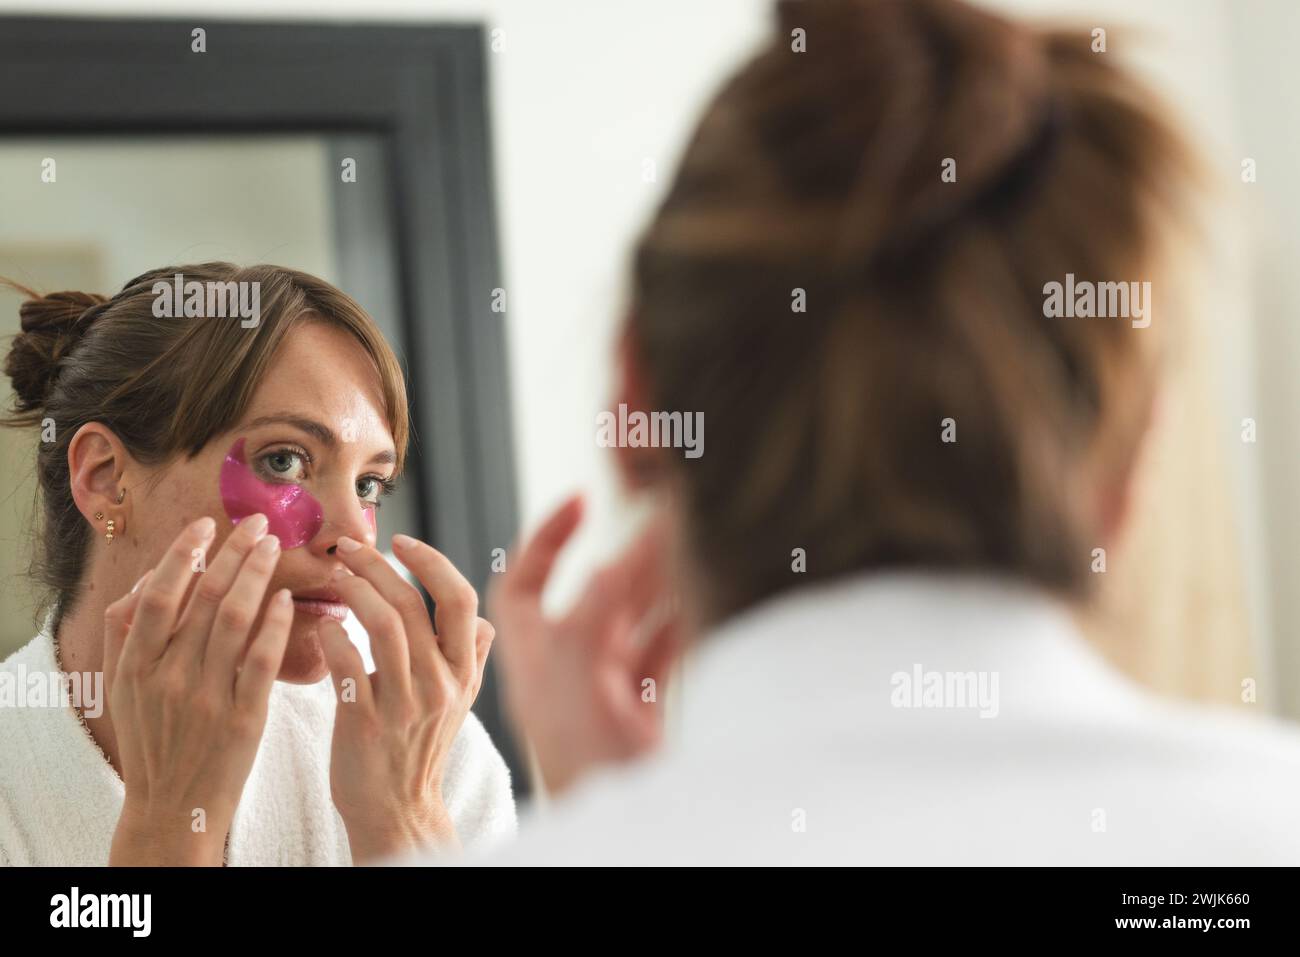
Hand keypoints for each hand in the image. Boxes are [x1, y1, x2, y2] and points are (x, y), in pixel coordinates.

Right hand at [104, 514, 292, 865]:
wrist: (171, 810)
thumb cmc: (153, 741)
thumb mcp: (122, 689)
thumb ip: (127, 633)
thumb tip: (149, 577)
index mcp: (136, 666)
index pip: (159, 594)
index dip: (183, 553)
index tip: (207, 524)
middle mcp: (168, 677)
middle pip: (203, 597)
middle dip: (233, 552)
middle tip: (257, 522)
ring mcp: (206, 697)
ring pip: (234, 619)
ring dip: (257, 575)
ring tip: (274, 546)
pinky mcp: (243, 719)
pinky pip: (262, 660)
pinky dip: (276, 624)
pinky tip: (288, 599)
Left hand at [315, 534, 493, 863]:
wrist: (396, 810)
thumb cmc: (420, 749)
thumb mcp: (461, 703)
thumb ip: (472, 658)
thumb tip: (486, 620)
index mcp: (464, 671)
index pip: (461, 598)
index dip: (431, 561)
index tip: (401, 540)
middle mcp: (440, 684)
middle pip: (414, 604)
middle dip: (377, 565)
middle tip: (347, 548)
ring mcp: (404, 705)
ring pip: (383, 626)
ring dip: (354, 591)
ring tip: (333, 577)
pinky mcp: (364, 723)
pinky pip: (347, 665)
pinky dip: (332, 635)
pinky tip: (321, 624)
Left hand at [490, 495, 681, 796]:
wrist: (622, 836)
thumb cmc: (587, 769)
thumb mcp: (582, 678)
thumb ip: (594, 612)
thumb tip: (616, 553)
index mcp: (536, 661)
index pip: (523, 584)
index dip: (546, 536)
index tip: (580, 499)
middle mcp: (567, 669)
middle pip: (591, 593)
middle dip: (628, 554)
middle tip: (664, 518)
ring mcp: (607, 689)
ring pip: (634, 618)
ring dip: (662, 582)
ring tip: (689, 549)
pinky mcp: (644, 709)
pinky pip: (664, 651)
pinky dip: (683, 622)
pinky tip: (705, 601)